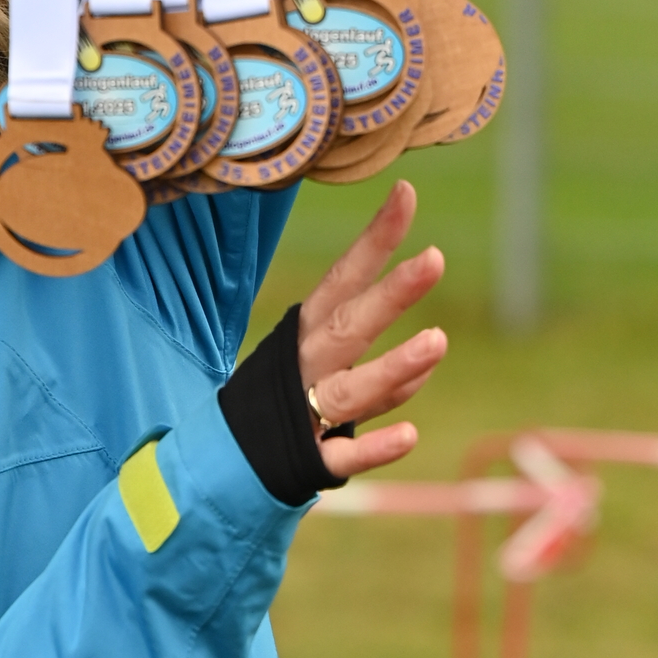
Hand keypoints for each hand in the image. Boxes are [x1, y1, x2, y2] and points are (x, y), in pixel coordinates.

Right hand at [295, 182, 446, 481]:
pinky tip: (410, 436)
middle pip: (349, 326)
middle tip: (434, 259)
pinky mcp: (307, 461)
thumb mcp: (320, 367)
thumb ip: (376, 360)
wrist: (219, 462)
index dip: (375, 239)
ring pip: (351, 389)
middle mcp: (305, 366)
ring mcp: (305, 413)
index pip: (344, 279)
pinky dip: (372, 448)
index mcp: (306, 334)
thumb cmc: (284, 402)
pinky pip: (342, 456)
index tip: (406, 195)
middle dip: (391, 293)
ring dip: (393, 367)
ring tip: (438, 341)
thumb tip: (430, 349)